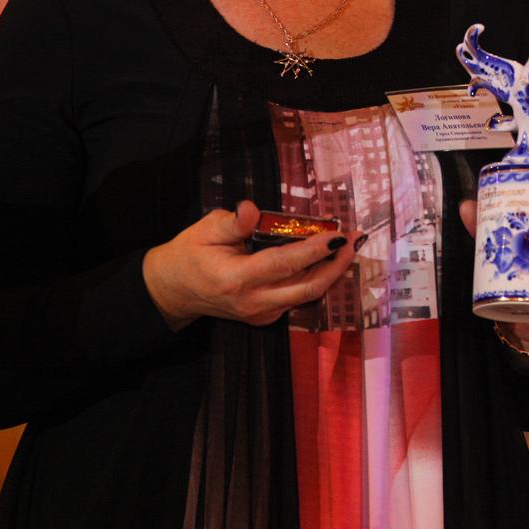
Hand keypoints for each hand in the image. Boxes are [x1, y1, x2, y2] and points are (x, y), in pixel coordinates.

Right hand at [142, 200, 356, 329]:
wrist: (174, 291)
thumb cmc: (188, 255)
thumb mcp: (204, 231)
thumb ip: (232, 223)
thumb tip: (252, 210)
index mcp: (237, 279)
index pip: (285, 263)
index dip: (314, 249)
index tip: (338, 234)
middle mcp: (254, 302)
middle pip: (306, 287)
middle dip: (336, 265)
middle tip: (355, 240)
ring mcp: (261, 314)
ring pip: (306, 296)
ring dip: (331, 273)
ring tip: (348, 248)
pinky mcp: (265, 318)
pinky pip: (297, 299)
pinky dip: (315, 280)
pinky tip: (326, 261)